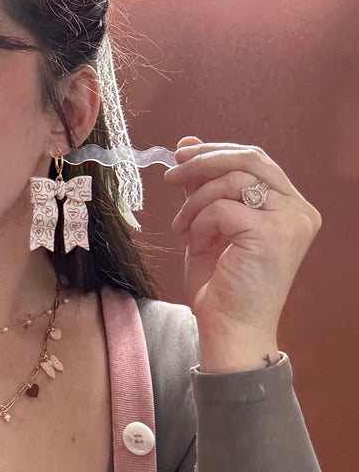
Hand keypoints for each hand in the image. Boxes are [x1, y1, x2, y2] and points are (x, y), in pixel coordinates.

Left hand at [164, 136, 321, 371]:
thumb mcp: (209, 222)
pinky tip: (197, 245)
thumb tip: (187, 142)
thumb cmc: (221, 282)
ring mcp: (291, 223)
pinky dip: (200, 223)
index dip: (217, 151)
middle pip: (251, 160)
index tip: (182, 154)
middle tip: (172, 173)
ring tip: (181, 227)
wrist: (229, 329)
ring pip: (233, 181)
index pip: (257, 160)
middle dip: (204, 162)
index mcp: (292, 207)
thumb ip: (205, 183)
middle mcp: (299, 212)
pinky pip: (223, 208)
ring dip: (196, 201)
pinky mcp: (273, 235)